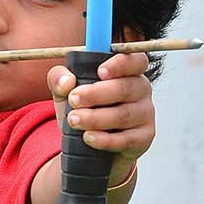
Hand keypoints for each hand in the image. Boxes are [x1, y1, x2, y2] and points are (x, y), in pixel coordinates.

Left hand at [47, 53, 154, 179]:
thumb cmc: (82, 107)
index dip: (120, 64)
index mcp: (127, 70)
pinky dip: (105, 139)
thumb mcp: (65, 90)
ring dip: (95, 118)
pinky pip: (127, 139)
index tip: (100, 72)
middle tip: (73, 99)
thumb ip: (58, 78)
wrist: (89, 143)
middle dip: (96, 94)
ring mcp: (145, 113)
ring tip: (73, 120)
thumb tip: (67, 81)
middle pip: (125, 88)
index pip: (135, 60)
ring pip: (123, 115)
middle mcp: (141, 89)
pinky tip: (88, 137)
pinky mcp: (144, 137)